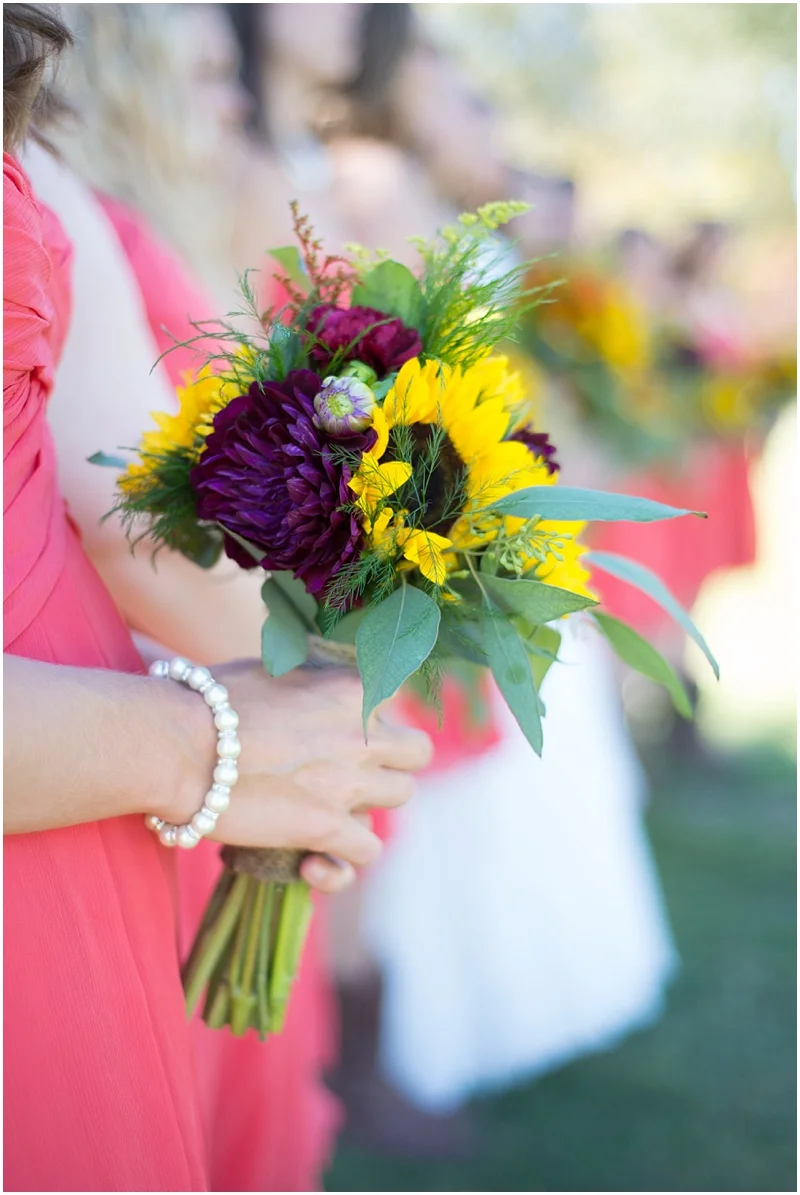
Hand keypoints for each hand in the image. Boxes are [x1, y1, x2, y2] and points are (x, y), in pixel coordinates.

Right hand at [169, 660, 432, 893]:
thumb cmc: (207, 702)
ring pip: (401, 796)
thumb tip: (314, 684)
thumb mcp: (270, 669)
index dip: (383, 708)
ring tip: (335, 808)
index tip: (366, 718)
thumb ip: (308, 680)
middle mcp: (360, 731)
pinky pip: (367, 851)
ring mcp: (349, 781)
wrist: (176, 745)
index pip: (400, 689)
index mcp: (348, 686)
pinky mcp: (326, 828)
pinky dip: (343, 860)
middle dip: (394, 760)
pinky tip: (314, 859)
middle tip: (359, 768)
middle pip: (417, 750)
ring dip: (372, 803)